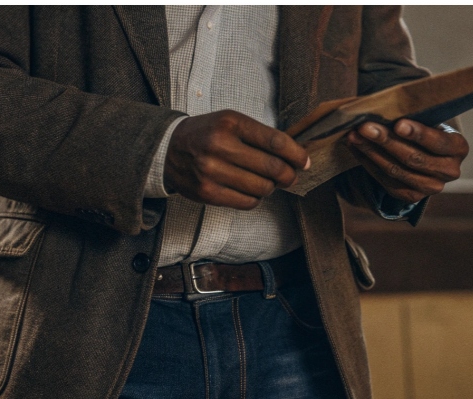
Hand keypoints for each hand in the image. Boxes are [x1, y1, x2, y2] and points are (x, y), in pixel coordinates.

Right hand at [164, 110, 309, 209]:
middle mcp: (220, 146)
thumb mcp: (230, 122)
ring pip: (262, 188)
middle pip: (272, 168)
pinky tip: (251, 190)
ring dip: (271, 187)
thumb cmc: (206, 134)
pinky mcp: (207, 193)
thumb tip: (294, 156)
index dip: (296, 154)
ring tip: (266, 182)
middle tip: (290, 176)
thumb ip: (260, 135)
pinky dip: (255, 198)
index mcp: (230, 123)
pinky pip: (247, 202)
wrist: (168, 149)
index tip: (304, 161)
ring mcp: (212, 171)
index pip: (275, 142)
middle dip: (288, 175)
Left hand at [346, 119, 468, 203]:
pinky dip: (368, 163)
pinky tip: (356, 148)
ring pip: (396, 171)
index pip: (438, 142)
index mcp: (458, 148)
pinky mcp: (412, 196)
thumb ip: (414, 116)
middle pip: (413, 158)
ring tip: (354, 136)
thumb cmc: (426, 128)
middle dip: (386, 141)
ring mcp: (431, 188)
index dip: (418, 134)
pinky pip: (386, 181)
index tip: (398, 124)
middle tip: (365, 127)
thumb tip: (384, 109)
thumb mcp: (429, 119)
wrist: (426, 152)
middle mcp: (449, 171)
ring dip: (371, 152)